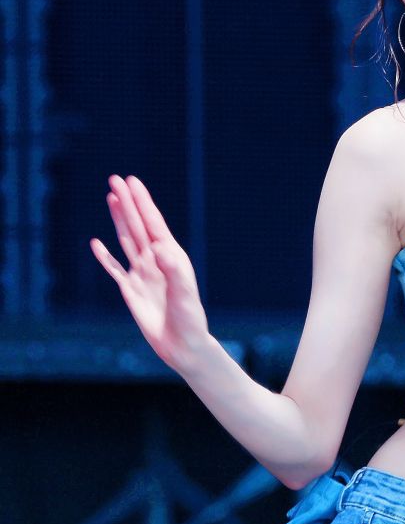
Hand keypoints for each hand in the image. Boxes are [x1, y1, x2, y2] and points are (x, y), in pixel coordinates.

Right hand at [90, 175, 209, 374]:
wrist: (182, 344)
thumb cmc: (189, 319)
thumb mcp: (184, 293)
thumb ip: (173, 269)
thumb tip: (158, 248)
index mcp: (170, 257)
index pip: (153, 223)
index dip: (142, 201)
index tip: (132, 181)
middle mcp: (155, 261)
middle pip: (137, 225)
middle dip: (127, 202)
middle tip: (115, 179)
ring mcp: (142, 274)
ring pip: (126, 240)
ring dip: (119, 219)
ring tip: (111, 198)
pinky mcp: (130, 290)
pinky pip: (114, 269)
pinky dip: (105, 256)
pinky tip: (96, 242)